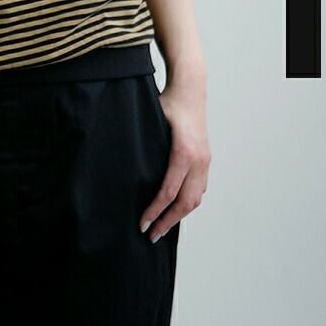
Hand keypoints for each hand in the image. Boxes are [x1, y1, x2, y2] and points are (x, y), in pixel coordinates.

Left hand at [140, 84, 210, 242]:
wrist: (190, 89)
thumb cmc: (167, 103)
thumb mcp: (149, 121)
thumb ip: (140, 145)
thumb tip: (119, 169)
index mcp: (183, 153)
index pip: (169, 192)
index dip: (155, 211)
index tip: (142, 224)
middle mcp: (198, 160)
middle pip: (185, 202)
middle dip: (167, 222)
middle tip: (150, 236)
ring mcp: (205, 161)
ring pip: (195, 199)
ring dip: (178, 216)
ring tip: (161, 227)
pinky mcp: (205, 160)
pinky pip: (199, 189)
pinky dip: (187, 203)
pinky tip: (174, 210)